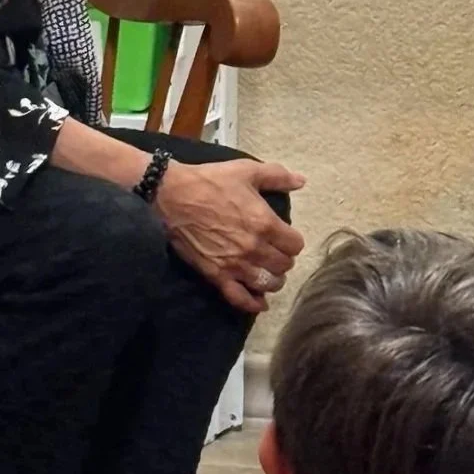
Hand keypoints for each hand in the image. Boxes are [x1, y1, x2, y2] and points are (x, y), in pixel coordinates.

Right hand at [155, 160, 305, 313]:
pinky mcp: (216, 275)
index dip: (292, 240)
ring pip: (268, 284)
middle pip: (284, 265)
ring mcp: (235, 265)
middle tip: (275, 251)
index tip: (285, 236)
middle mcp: (254, 248)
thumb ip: (277, 176)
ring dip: (272, 279)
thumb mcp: (245, 170)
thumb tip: (302, 181)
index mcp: (264, 223)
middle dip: (283, 259)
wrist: (171, 194)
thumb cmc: (210, 181)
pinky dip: (254, 303)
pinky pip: (241, 299)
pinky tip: (259, 301)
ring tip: (267, 272)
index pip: (295, 245)